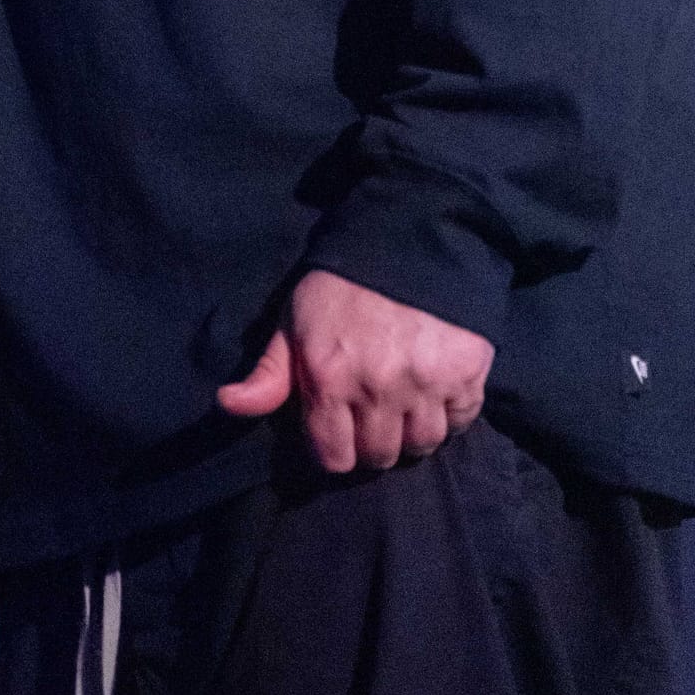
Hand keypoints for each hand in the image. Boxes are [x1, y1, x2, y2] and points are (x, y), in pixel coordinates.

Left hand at [216, 266, 493, 473]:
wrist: (409, 236)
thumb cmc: (341, 285)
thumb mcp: (293, 321)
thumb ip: (268, 373)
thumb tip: (227, 403)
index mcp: (329, 378)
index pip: (333, 458)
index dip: (334, 448)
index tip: (338, 428)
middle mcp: (378, 388)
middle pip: (379, 457)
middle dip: (372, 440)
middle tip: (372, 410)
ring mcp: (426, 383)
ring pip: (422, 444)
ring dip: (412, 430)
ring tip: (404, 400)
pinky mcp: (467, 372)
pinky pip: (461, 421)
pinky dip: (451, 412)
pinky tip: (435, 387)